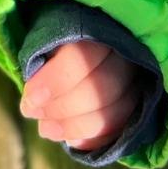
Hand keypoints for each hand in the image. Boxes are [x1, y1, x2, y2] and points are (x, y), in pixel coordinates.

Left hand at [19, 39, 140, 150]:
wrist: (88, 38)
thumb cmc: (62, 37)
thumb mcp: (47, 37)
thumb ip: (41, 62)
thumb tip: (32, 103)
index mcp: (101, 28)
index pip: (83, 58)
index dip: (55, 82)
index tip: (30, 98)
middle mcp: (126, 54)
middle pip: (101, 89)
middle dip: (61, 108)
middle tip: (32, 113)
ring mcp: (137, 81)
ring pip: (114, 113)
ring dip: (75, 127)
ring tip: (45, 129)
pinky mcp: (138, 105)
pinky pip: (120, 129)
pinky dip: (94, 139)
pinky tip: (71, 140)